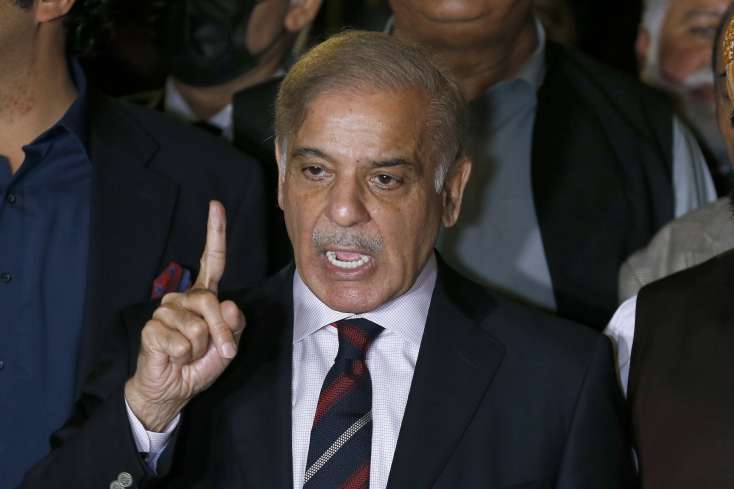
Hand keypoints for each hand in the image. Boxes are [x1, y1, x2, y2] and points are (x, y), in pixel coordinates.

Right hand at [125, 201, 245, 430]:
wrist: (172, 390)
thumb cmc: (199, 365)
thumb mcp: (227, 346)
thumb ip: (234, 326)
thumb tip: (231, 305)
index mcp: (203, 297)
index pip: (212, 261)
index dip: (214, 234)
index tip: (216, 206)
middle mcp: (183, 298)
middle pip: (209, 300)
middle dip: (221, 332)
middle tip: (221, 352)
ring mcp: (165, 311)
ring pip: (196, 326)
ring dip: (201, 348)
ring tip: (190, 355)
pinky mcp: (151, 328)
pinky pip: (180, 341)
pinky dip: (183, 356)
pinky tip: (174, 357)